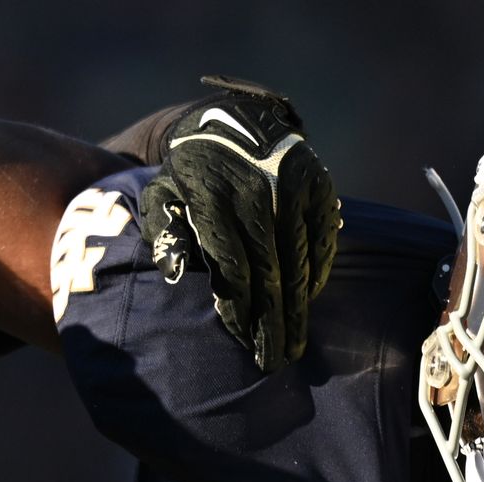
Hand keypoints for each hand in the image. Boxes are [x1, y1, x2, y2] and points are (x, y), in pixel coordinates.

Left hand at [139, 76, 338, 372]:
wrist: (233, 119)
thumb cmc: (191, 172)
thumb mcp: (162, 192)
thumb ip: (161, 230)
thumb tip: (171, 271)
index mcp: (212, 198)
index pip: (231, 265)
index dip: (239, 308)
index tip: (242, 341)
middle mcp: (256, 192)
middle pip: (269, 272)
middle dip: (273, 322)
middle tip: (274, 360)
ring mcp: (292, 187)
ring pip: (298, 261)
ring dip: (297, 308)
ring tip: (294, 343)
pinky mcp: (318, 185)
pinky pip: (321, 241)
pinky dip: (316, 274)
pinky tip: (307, 300)